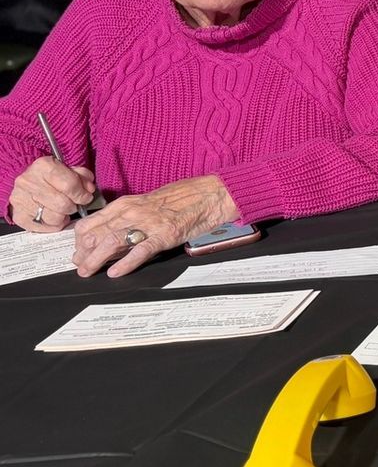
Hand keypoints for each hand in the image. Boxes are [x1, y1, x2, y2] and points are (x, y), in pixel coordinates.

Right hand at [9, 156, 96, 231]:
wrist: (27, 183)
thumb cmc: (51, 178)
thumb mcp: (68, 170)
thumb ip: (82, 177)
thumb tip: (89, 189)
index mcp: (43, 166)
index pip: (69, 185)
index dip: (82, 194)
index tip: (86, 197)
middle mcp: (28, 181)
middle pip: (62, 204)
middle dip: (73, 206)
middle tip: (74, 205)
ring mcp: (20, 199)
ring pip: (53, 218)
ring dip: (63, 217)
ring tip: (62, 211)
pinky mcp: (18, 215)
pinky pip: (43, 227)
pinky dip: (52, 225)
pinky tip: (53, 217)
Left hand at [71, 175, 237, 277]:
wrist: (210, 194)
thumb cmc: (182, 198)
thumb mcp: (147, 203)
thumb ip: (128, 216)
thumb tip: (111, 234)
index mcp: (126, 204)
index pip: (91, 222)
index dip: (80, 240)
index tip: (78, 251)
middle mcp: (132, 212)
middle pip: (96, 233)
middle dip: (83, 253)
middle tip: (79, 266)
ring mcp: (148, 224)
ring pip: (112, 242)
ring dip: (95, 259)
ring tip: (88, 272)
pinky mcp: (165, 235)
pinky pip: (140, 250)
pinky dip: (125, 263)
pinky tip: (115, 273)